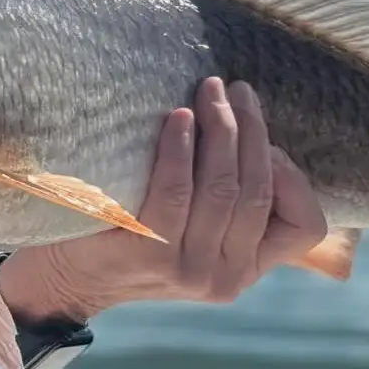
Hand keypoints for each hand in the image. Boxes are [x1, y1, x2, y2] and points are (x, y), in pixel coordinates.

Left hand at [0, 77, 328, 323]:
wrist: (64, 279)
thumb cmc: (135, 234)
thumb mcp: (196, 229)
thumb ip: (230, 199)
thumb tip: (254, 126)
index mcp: (245, 270)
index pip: (304, 225)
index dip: (291, 174)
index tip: (263, 137)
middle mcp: (224, 278)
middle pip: (258, 190)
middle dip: (251, 130)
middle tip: (235, 89)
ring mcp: (186, 270)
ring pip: (223, 187)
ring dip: (221, 128)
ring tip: (210, 91)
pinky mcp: (146, 255)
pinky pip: (176, 192)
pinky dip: (181, 148)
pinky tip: (178, 117)